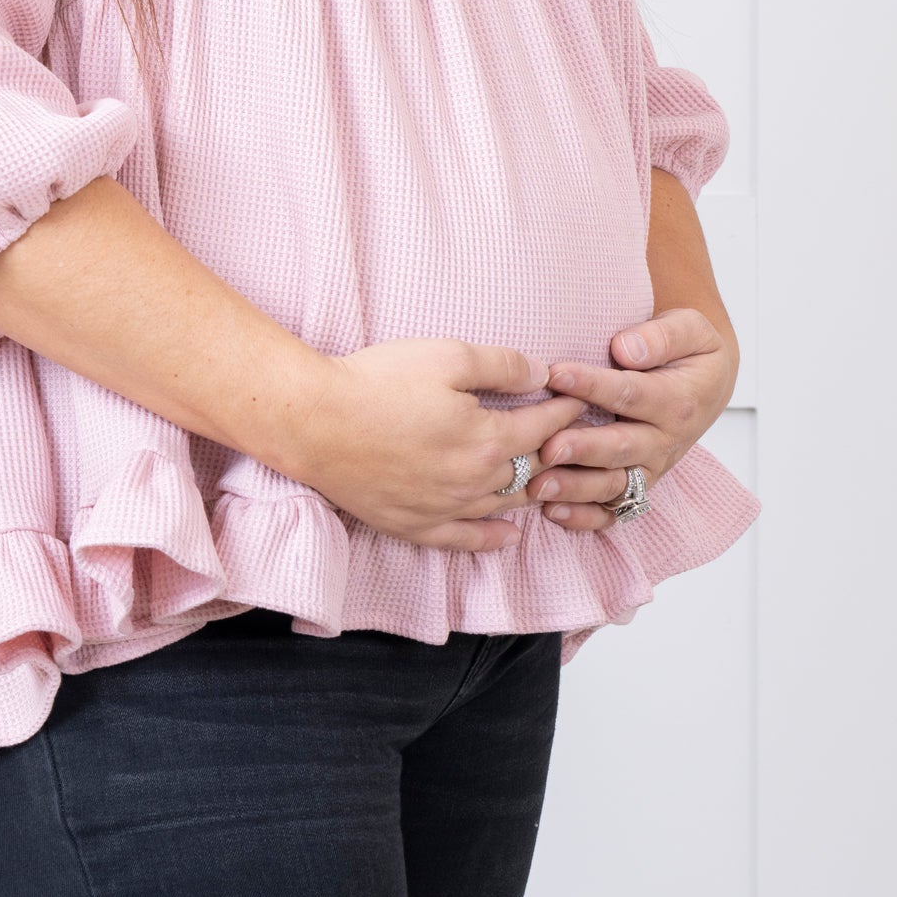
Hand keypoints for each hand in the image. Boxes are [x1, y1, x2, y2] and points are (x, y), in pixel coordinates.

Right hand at [285, 340, 588, 554]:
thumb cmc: (378, 382)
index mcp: (487, 440)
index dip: (565, 411)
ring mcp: (444, 509)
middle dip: (558, 453)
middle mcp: (474, 483)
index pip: (543, 427)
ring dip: (533, 491)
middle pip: (531, 471)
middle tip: (574, 443)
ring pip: (504, 505)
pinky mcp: (414, 525)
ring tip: (550, 480)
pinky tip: (507, 536)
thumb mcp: (445, 356)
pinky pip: (465, 540)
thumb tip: (540, 373)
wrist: (316, 422)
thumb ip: (500, 365)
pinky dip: (491, 539)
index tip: (581, 400)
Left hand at [527, 308, 738, 531]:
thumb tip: (625, 349)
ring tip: (538, 486)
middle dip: (583, 449)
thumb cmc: (689, 349)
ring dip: (576, 488)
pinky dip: (584, 517)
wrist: (706, 382)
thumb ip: (662, 337)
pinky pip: (614, 511)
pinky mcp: (638, 485)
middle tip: (547, 447)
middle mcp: (665, 441)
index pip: (631, 393)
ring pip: (614, 485)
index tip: (555, 373)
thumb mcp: (691, 330)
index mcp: (677, 401)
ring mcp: (651, 467)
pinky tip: (552, 512)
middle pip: (621, 448)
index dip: (592, 384)